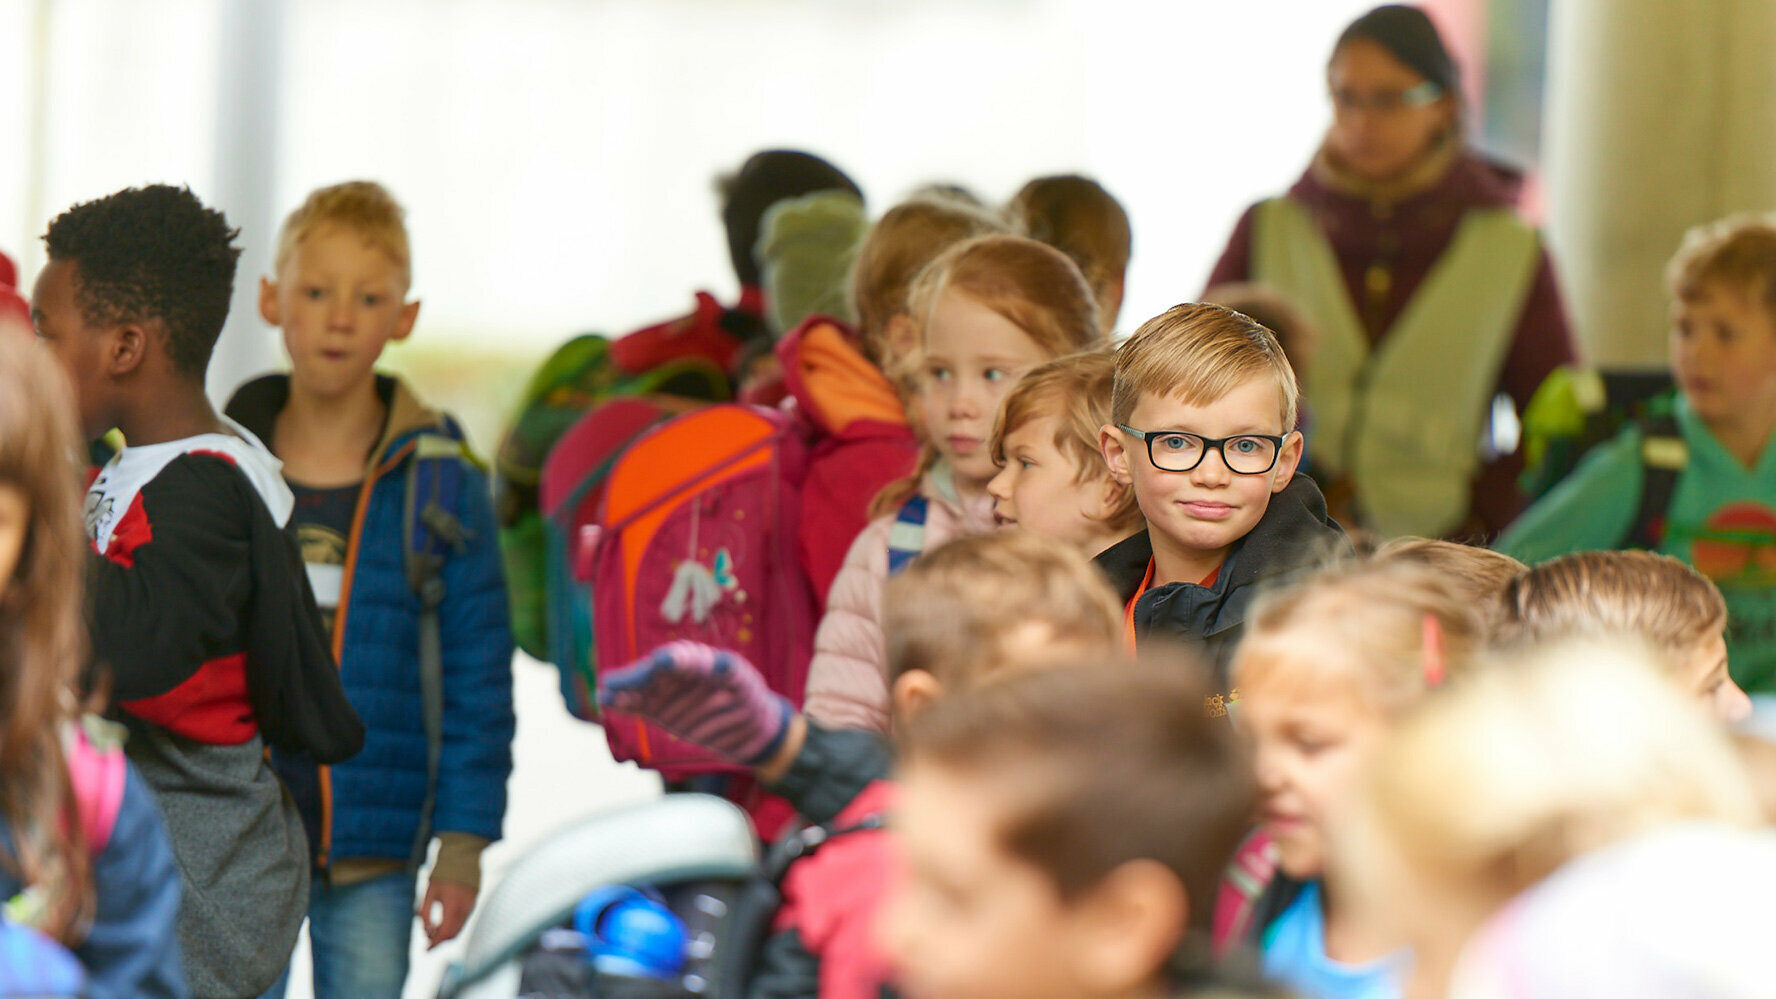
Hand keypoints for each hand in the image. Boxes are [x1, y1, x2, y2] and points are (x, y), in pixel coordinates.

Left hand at [419, 877, 476, 948]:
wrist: (463, 856)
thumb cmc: (443, 873)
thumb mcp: (429, 891)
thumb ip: (425, 912)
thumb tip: (426, 930)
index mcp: (453, 905)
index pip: (444, 933)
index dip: (434, 943)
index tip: (425, 949)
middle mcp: (465, 908)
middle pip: (452, 934)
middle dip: (439, 941)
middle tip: (427, 942)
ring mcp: (471, 906)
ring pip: (459, 929)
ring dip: (446, 934)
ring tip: (433, 931)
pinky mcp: (474, 902)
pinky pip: (463, 920)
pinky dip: (453, 926)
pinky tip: (443, 922)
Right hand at [598, 640, 792, 764]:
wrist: (747, 727)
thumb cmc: (750, 698)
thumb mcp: (746, 685)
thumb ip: (732, 673)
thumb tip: (722, 662)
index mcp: (700, 660)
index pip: (681, 658)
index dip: (670, 660)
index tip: (661, 661)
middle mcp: (678, 672)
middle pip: (653, 672)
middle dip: (635, 677)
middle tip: (614, 683)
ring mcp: (667, 692)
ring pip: (641, 689)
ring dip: (622, 691)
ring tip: (604, 695)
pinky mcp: (659, 711)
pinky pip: (638, 706)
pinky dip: (623, 705)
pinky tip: (605, 702)